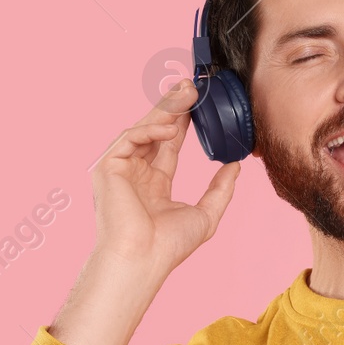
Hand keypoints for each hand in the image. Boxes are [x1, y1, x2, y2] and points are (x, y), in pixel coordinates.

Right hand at [90, 79, 241, 274]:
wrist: (142, 259)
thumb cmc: (168, 245)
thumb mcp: (206, 214)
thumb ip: (221, 189)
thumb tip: (236, 167)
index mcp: (154, 184)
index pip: (170, 144)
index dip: (183, 122)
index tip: (199, 102)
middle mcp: (136, 173)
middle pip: (155, 131)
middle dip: (172, 107)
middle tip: (191, 85)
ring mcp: (120, 169)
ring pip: (142, 129)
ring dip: (164, 110)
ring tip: (185, 94)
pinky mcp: (107, 167)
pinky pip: (129, 138)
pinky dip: (149, 130)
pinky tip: (170, 128)